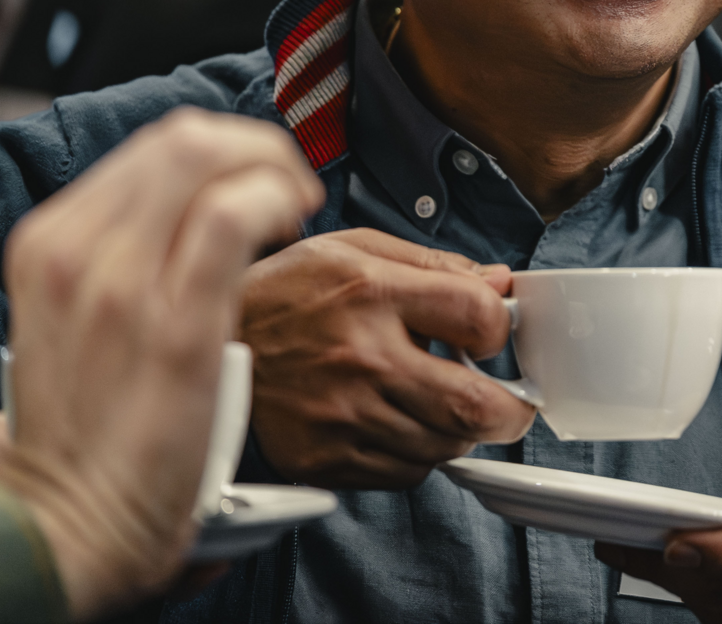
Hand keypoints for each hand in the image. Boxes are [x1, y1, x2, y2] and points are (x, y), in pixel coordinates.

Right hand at [0, 108, 322, 620]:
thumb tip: (192, 208)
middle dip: (256, 148)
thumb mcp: (78, 314)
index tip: (258, 179)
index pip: (155, 146)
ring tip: (296, 209)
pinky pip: (232, 216)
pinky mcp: (176, 322)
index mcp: (53, 241)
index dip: (226, 149)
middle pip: (184, 139)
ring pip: (207, 158)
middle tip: (290, 188)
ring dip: (273, 169)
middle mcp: (78, 248)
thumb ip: (121, 255)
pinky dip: (275, 201)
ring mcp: (121, 282)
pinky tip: (292, 226)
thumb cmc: (91, 426)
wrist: (68, 517)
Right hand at [240, 227, 533, 487]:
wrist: (207, 345)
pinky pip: (403, 473)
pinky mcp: (324, 458)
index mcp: (372, 294)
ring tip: (446, 407)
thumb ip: (433, 263)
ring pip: (443, 445)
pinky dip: (419, 454)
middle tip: (513, 405)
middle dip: (510, 411)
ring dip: (461, 431)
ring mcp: (341, 415)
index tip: (494, 331)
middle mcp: (361, 358)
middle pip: (472, 405)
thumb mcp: (354, 249)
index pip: (478, 316)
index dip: (501, 325)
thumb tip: (497, 281)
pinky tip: (403, 425)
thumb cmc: (284, 293)